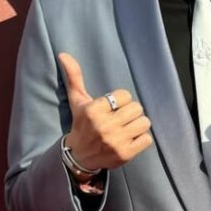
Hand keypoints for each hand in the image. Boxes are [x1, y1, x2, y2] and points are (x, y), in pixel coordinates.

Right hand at [59, 53, 152, 173]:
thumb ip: (74, 76)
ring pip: (145, 122)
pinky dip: (141, 139)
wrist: (78, 156)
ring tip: (125, 129)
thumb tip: (63, 53)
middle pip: (137, 108)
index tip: (112, 108)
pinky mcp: (125, 154)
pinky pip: (147, 139)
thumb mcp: (77, 100)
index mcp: (94, 110)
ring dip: (137, 125)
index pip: (125, 95)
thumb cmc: (81, 123)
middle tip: (120, 119)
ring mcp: (115, 141)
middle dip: (130, 112)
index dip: (121, 100)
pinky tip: (128, 140)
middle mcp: (104, 126)